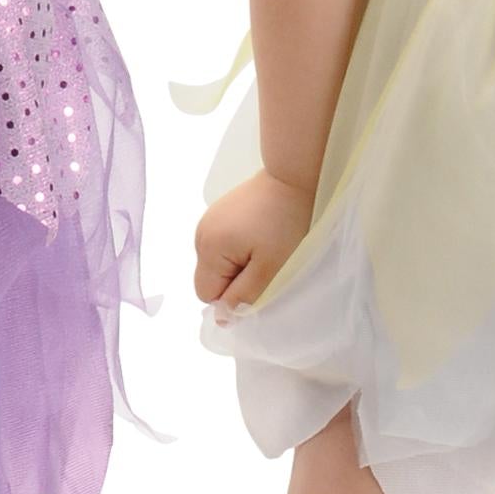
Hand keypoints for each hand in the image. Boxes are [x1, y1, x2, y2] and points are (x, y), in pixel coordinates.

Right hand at [196, 170, 314, 309]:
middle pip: (211, 277)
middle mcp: (201, 233)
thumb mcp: (269, 268)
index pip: (207, 294)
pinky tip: (260, 231)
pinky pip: (224, 243)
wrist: (293, 175)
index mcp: (208, 248)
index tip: (258, 280)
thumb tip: (221, 318)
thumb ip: (244, 296)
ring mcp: (209, 219)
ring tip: (265, 244)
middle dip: (235, 278)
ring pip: (218, 261)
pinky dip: (240, 245)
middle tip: (265, 261)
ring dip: (239, 262)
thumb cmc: (285, 222)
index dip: (232, 296)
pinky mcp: (221, 210)